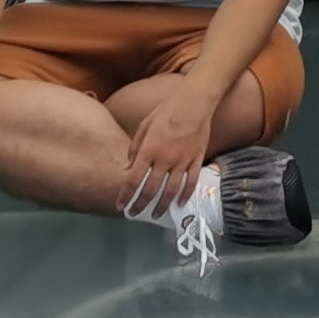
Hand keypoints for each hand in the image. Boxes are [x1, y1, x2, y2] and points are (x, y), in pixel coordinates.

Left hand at [120, 85, 216, 210]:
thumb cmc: (166, 111)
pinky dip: (186, 195)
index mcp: (149, 150)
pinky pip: (191, 182)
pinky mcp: (197, 159)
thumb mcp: (144, 125)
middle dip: (141, 205)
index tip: (121, 206)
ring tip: (157, 215)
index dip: (126, 195)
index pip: (133, 179)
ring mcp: (182, 161)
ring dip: (162, 205)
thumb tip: (125, 168)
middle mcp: (164, 159)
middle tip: (135, 214)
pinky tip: (180, 203)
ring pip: (171, 190)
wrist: (194, 102)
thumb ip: (134, 148)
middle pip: (151, 189)